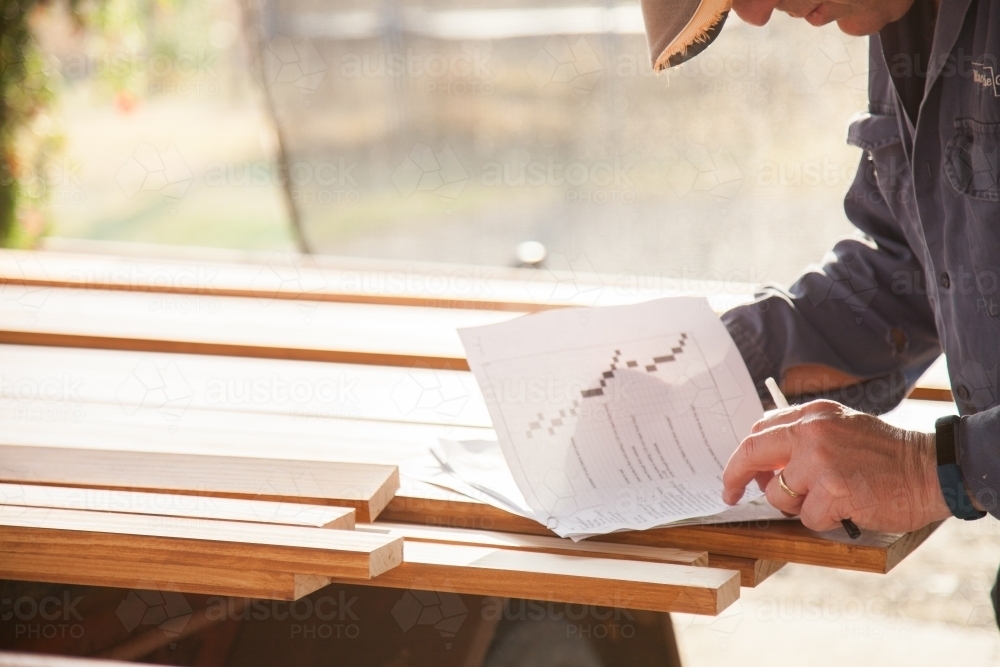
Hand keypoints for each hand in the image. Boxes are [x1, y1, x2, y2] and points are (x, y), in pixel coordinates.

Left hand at [722, 400, 950, 532]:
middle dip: (735, 477)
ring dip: (798, 506)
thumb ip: (804, 440)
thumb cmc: (887, 457)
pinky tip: (848, 508)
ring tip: (831, 499)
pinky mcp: (833, 489)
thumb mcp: (842, 430)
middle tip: (731, 494)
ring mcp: (821, 459)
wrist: (932, 469)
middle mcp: (812, 431)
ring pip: (779, 494)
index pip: (759, 431)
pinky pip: (807, 516)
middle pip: (752, 454)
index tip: (735, 475)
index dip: (742, 457)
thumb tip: (764, 466)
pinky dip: (824, 520)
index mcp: (813, 414)